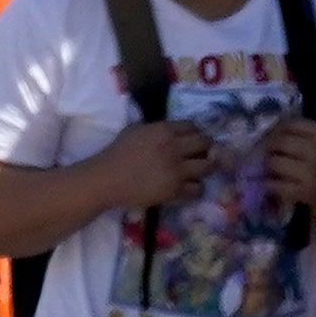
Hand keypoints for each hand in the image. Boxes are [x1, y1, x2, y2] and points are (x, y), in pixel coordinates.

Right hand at [92, 121, 214, 212]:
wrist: (107, 179)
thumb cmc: (117, 153)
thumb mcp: (134, 129)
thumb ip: (155, 128)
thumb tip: (168, 130)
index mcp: (165, 131)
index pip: (192, 126)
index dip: (194, 132)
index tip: (192, 139)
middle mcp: (175, 148)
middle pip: (205, 143)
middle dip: (205, 148)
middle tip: (200, 155)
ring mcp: (177, 170)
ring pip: (208, 166)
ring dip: (205, 168)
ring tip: (197, 172)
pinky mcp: (175, 190)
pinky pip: (198, 189)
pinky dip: (196, 189)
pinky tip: (189, 188)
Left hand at [258, 115, 315, 219]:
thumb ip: (311, 129)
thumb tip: (278, 125)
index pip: (290, 124)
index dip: (277, 129)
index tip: (272, 134)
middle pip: (279, 141)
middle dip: (269, 146)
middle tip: (266, 151)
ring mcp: (311, 171)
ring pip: (274, 162)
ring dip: (268, 165)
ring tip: (269, 167)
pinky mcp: (305, 192)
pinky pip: (275, 185)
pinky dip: (269, 184)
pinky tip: (271, 183)